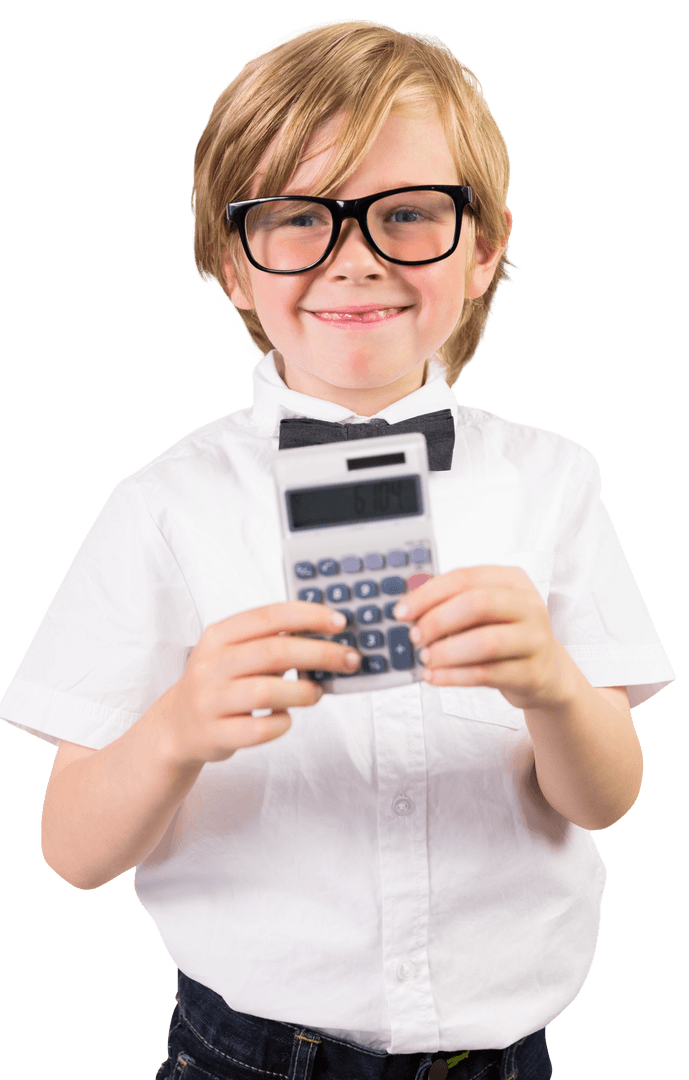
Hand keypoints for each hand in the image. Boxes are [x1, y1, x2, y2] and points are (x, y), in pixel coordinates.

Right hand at [155, 602, 360, 766]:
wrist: (178, 725)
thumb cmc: (221, 683)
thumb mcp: (234, 651)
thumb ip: (271, 640)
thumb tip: (327, 633)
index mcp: (219, 636)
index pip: (269, 616)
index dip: (308, 616)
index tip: (340, 622)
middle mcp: (211, 664)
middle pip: (274, 652)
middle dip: (320, 654)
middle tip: (350, 659)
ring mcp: (210, 700)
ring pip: (267, 691)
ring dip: (303, 691)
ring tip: (316, 693)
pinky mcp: (215, 734)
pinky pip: (260, 729)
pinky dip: (282, 723)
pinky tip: (286, 718)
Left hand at [394, 566, 573, 711]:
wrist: (547, 673)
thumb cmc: (506, 636)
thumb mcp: (486, 612)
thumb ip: (452, 604)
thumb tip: (410, 611)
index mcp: (513, 581)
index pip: (465, 578)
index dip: (428, 594)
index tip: (402, 612)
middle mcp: (529, 605)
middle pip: (478, 604)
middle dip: (438, 620)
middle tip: (416, 636)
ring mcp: (535, 639)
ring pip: (485, 642)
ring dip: (446, 652)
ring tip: (426, 658)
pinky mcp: (532, 673)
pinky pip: (487, 674)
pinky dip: (454, 676)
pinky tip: (435, 677)